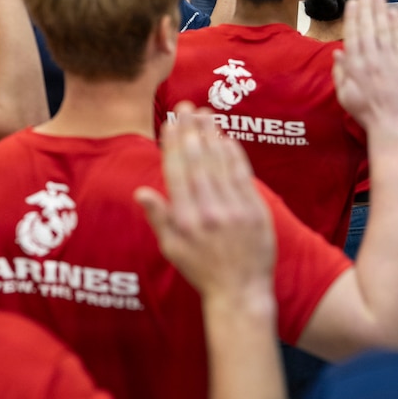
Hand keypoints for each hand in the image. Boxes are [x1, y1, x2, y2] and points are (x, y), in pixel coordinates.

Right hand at [136, 103, 274, 298]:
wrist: (240, 292)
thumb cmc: (201, 270)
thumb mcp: (172, 249)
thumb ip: (159, 218)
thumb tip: (141, 191)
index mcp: (185, 220)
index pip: (176, 172)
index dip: (172, 144)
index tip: (170, 122)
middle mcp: (209, 211)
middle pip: (198, 161)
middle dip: (190, 130)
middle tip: (186, 106)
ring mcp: (234, 210)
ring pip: (220, 163)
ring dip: (211, 135)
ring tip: (205, 114)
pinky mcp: (256, 211)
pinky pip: (243, 175)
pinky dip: (234, 154)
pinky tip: (226, 138)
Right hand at [333, 0, 397, 137]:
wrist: (392, 126)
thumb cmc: (367, 114)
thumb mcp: (345, 96)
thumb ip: (340, 73)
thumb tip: (338, 52)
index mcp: (355, 68)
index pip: (353, 35)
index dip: (353, 17)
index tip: (353, 2)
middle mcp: (371, 61)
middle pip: (367, 28)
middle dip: (366, 8)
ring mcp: (389, 62)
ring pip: (383, 31)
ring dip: (380, 11)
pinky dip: (396, 27)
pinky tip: (394, 14)